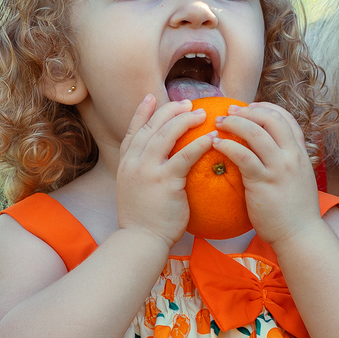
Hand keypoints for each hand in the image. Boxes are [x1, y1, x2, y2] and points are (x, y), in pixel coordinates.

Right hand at [114, 96, 208, 248]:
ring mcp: (147, 170)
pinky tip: (213, 137)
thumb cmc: (143, 219)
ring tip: (204, 114)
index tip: (151, 97)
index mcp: (125, 164)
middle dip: (171, 110)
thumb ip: (142, 172)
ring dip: (186, 120)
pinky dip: (200, 143)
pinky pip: (185, 155)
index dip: (142, 112)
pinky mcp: (165, 181)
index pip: (133, 130)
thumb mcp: (134, 190)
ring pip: (166, 135)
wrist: (140, 240)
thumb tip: (158, 163)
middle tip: (189, 104)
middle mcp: (134, 163)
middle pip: (152, 126)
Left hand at [213, 102, 320, 248]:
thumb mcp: (298, 179)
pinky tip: (216, 144)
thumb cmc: (295, 212)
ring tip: (218, 124)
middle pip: (270, 119)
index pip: (286, 118)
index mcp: (301, 153)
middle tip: (228, 112)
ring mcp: (279, 167)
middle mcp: (292, 156)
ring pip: (255, 132)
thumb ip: (286, 162)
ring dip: (233, 123)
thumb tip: (268, 152)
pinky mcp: (263, 181)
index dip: (266, 108)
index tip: (250, 107)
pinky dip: (227, 145)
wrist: (300, 235)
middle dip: (247, 111)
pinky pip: (242, 155)